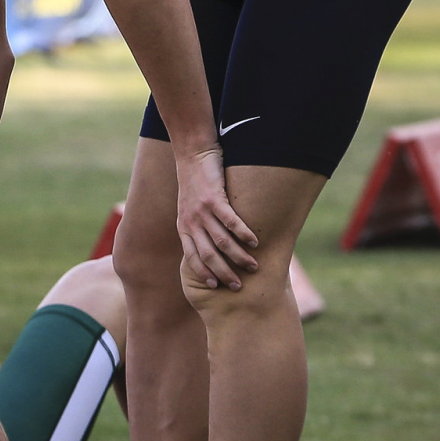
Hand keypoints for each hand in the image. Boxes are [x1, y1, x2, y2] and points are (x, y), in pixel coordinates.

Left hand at [175, 146, 257, 289]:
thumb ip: (199, 226)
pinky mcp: (214, 198)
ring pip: (221, 242)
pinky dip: (243, 233)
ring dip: (238, 257)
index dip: (204, 273)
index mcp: (184, 227)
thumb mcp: (190, 208)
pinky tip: (255, 242)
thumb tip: (214, 246)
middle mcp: (191, 222)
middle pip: (208, 255)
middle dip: (223, 272)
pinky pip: (230, 221)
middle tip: (238, 286)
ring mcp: (201, 211)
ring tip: (253, 266)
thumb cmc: (196, 182)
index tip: (216, 286)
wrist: (193, 154)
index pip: (192, 257)